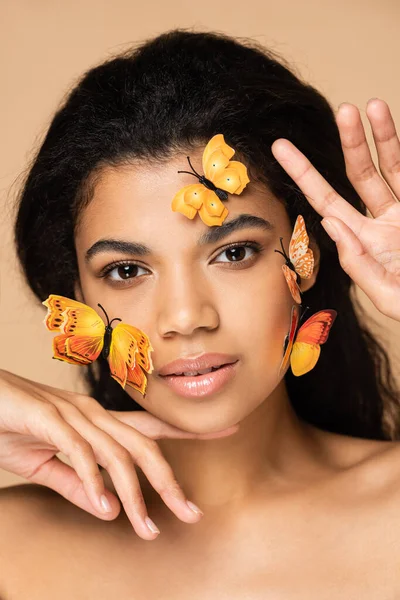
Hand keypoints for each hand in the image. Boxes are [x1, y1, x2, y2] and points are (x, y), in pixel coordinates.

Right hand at [0, 368, 238, 539]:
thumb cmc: (11, 426)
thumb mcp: (47, 464)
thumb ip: (78, 485)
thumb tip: (110, 510)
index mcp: (97, 421)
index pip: (151, 428)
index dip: (190, 431)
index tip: (228, 430)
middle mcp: (93, 414)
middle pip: (143, 446)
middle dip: (170, 481)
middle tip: (192, 513)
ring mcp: (72, 414)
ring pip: (116, 453)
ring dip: (134, 494)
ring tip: (147, 528)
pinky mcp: (48, 418)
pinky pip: (79, 452)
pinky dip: (93, 480)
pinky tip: (104, 506)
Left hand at [271, 98, 399, 320]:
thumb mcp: (387, 294)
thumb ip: (358, 262)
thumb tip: (330, 223)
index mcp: (363, 243)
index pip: (327, 202)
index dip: (304, 175)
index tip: (280, 148)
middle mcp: (382, 223)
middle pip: (361, 175)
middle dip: (351, 143)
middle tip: (343, 111)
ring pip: (392, 166)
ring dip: (384, 136)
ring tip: (374, 105)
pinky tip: (393, 129)